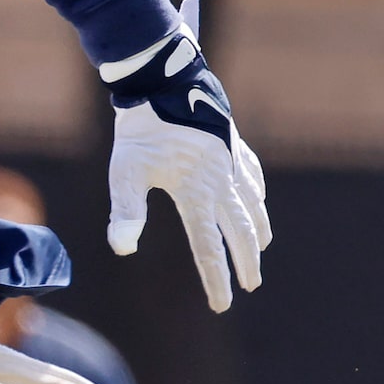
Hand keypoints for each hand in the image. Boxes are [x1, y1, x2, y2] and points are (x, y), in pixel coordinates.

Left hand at [100, 5, 270, 310]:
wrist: (163, 78)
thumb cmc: (140, 130)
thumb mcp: (125, 172)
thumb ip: (126, 211)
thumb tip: (122, 248)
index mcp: (196, 192)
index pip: (209, 248)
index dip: (217, 280)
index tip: (223, 305)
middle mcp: (221, 180)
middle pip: (239, 231)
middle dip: (246, 261)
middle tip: (250, 284)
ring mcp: (231, 161)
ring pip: (252, 204)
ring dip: (257, 230)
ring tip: (261, 247)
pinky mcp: (231, 143)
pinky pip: (251, 175)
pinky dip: (257, 194)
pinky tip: (257, 199)